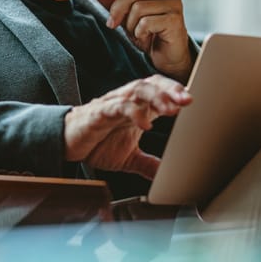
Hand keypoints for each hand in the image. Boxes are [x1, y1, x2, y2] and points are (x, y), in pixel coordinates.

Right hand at [64, 75, 191, 178]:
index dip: (177, 93)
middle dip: (171, 90)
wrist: (66, 144)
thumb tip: (168, 177)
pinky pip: (118, 107)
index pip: (161, 91)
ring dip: (156, 96)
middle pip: (153, 84)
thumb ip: (149, 164)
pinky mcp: (99, 113)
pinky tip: (145, 123)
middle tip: (188, 100)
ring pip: (137, 89)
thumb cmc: (97, 144)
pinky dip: (133, 112)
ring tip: (171, 108)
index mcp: (138, 108)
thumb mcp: (129, 158)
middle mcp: (127, 101)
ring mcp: (113, 104)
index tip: (194, 103)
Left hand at [93, 0, 193, 83]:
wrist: (167, 57)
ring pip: (138, 8)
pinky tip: (147, 38)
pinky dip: (140, 33)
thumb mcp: (128, 17)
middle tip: (112, 25)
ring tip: (138, 34)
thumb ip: (114, 2)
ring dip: (131, 26)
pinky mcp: (175, 18)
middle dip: (118, 11)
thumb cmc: (150, 35)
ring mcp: (174, 4)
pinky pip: (146, 22)